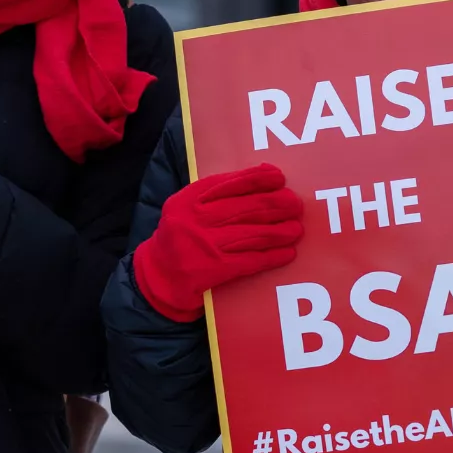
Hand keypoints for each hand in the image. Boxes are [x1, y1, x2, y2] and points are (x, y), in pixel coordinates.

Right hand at [133, 164, 305, 322]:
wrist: (157, 277)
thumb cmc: (179, 239)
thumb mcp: (187, 210)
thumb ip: (215, 195)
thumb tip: (261, 174)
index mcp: (188, 200)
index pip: (228, 184)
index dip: (257, 179)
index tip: (279, 178)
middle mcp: (194, 220)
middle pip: (245, 208)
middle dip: (275, 205)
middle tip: (296, 205)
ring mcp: (204, 246)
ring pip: (251, 234)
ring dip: (279, 231)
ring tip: (296, 229)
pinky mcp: (212, 270)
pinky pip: (250, 261)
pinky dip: (271, 256)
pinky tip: (287, 253)